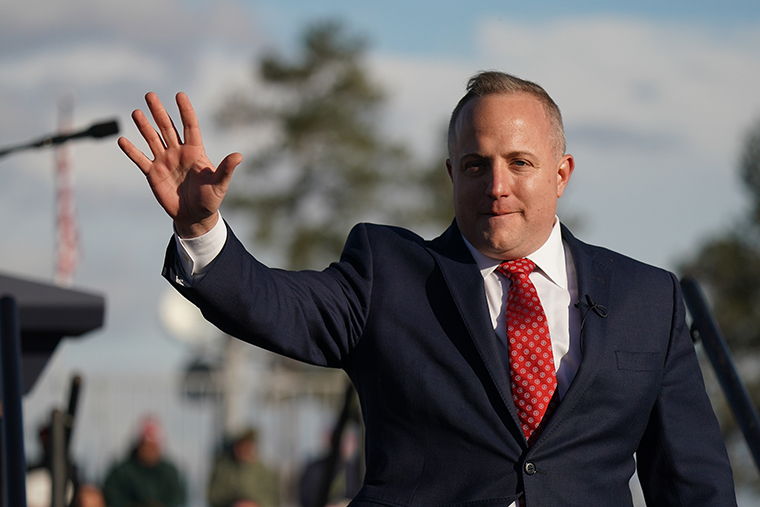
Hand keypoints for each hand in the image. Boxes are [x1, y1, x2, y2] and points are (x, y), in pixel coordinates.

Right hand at [118, 92, 241, 236]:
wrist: (194, 216)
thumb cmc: (210, 200)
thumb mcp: (219, 185)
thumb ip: (226, 170)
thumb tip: (239, 156)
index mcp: (195, 152)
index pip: (190, 126)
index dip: (185, 111)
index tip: (179, 95)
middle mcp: (178, 152)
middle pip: (167, 128)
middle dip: (159, 112)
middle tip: (150, 95)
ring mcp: (164, 161)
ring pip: (153, 139)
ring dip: (144, 126)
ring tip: (136, 113)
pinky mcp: (153, 174)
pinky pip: (141, 160)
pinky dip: (132, 151)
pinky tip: (122, 140)